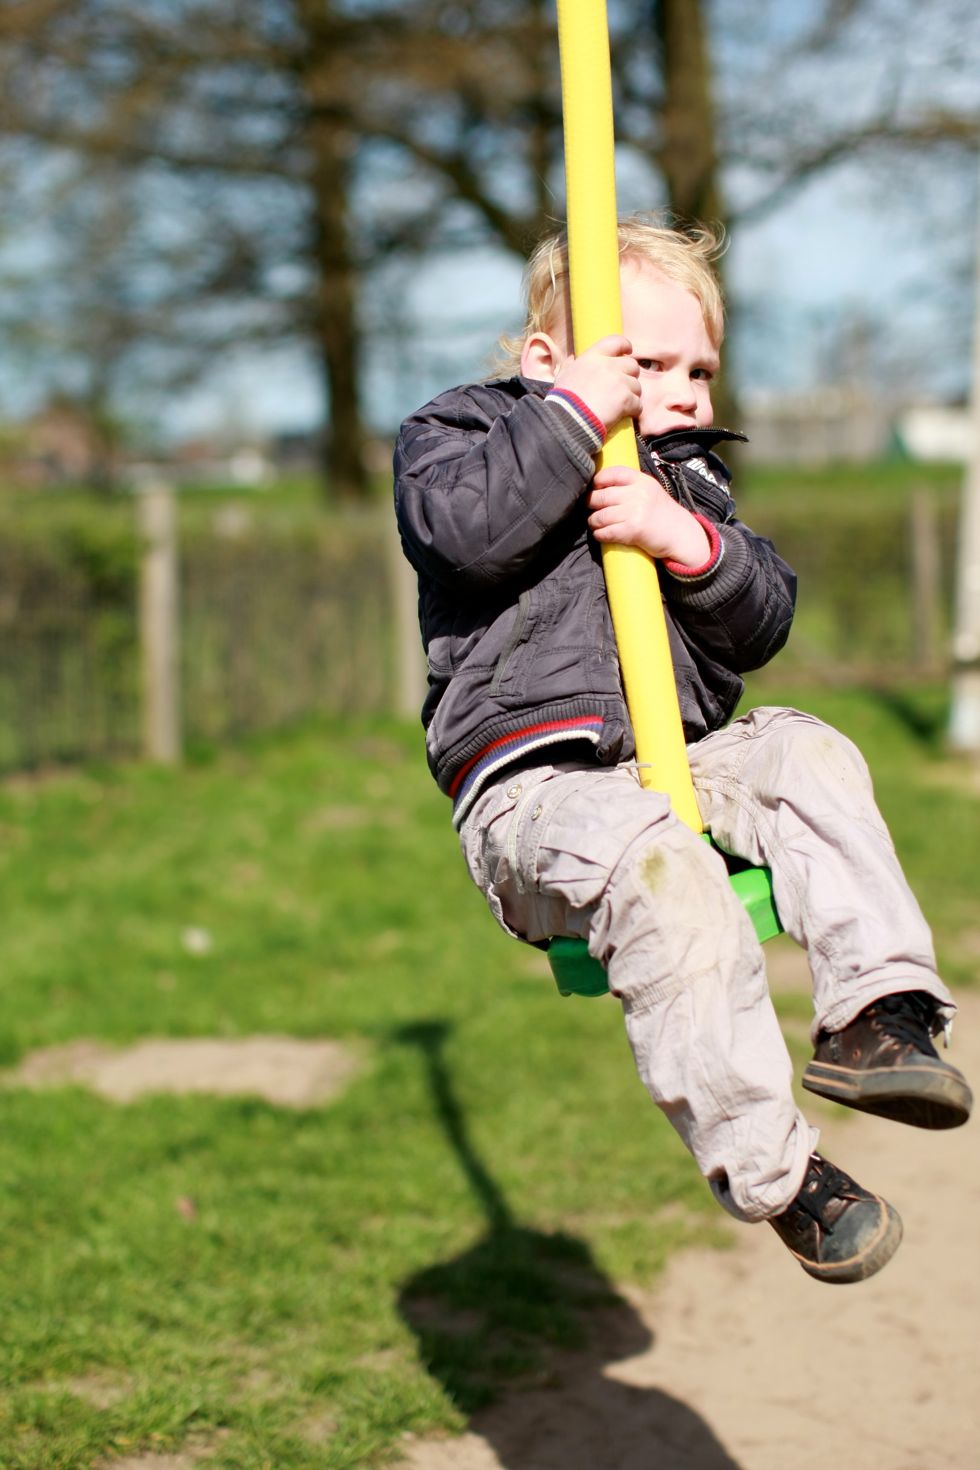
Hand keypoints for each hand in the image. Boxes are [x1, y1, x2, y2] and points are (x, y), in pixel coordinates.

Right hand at [553, 335, 640, 432]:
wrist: (569, 420)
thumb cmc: (563, 401)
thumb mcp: (562, 377)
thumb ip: (568, 365)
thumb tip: (572, 358)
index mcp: (593, 357)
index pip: (616, 341)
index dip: (625, 346)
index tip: (628, 352)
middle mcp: (608, 366)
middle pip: (632, 365)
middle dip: (630, 376)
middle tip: (622, 388)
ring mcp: (619, 381)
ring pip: (637, 386)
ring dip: (631, 395)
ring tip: (620, 406)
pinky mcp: (626, 399)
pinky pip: (638, 404)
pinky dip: (633, 410)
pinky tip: (624, 415)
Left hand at [587, 464, 710, 564]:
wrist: (681, 534)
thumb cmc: (662, 513)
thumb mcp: (650, 491)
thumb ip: (631, 485)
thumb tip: (601, 485)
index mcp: (642, 481)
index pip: (613, 473)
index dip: (598, 480)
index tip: (595, 487)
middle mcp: (638, 494)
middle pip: (602, 496)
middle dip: (591, 503)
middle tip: (590, 508)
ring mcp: (635, 512)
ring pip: (601, 516)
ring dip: (593, 521)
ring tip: (594, 523)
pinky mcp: (633, 530)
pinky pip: (607, 532)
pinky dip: (599, 534)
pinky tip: (600, 534)